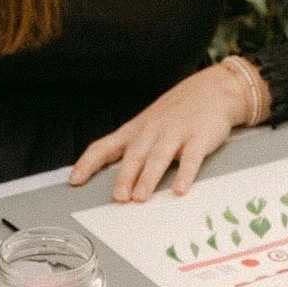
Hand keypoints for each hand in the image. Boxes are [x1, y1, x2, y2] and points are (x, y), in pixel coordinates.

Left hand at [70, 60, 257, 202]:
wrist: (213, 89)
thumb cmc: (178, 112)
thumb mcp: (149, 125)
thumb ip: (133, 150)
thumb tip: (116, 179)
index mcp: (135, 130)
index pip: (105, 147)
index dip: (88, 163)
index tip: (74, 180)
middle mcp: (151, 131)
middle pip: (134, 155)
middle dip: (124, 176)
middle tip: (118, 197)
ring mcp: (175, 134)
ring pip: (158, 157)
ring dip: (148, 177)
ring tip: (141, 197)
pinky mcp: (199, 138)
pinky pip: (190, 158)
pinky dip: (185, 174)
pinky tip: (180, 189)